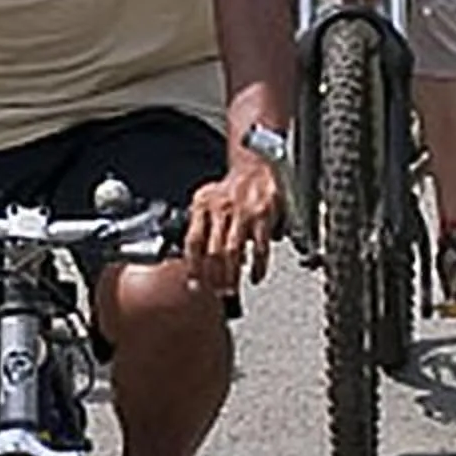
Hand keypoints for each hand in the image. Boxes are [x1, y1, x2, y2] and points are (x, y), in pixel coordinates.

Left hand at [183, 148, 281, 293]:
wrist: (257, 164)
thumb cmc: (231, 187)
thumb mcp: (208, 199)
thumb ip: (201, 225)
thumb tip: (194, 258)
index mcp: (202, 205)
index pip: (192, 240)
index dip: (192, 265)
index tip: (194, 283)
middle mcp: (220, 209)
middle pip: (212, 250)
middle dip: (213, 276)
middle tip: (216, 292)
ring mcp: (242, 212)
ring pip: (232, 252)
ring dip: (231, 275)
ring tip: (232, 289)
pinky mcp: (263, 216)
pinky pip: (260, 247)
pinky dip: (258, 266)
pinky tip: (256, 276)